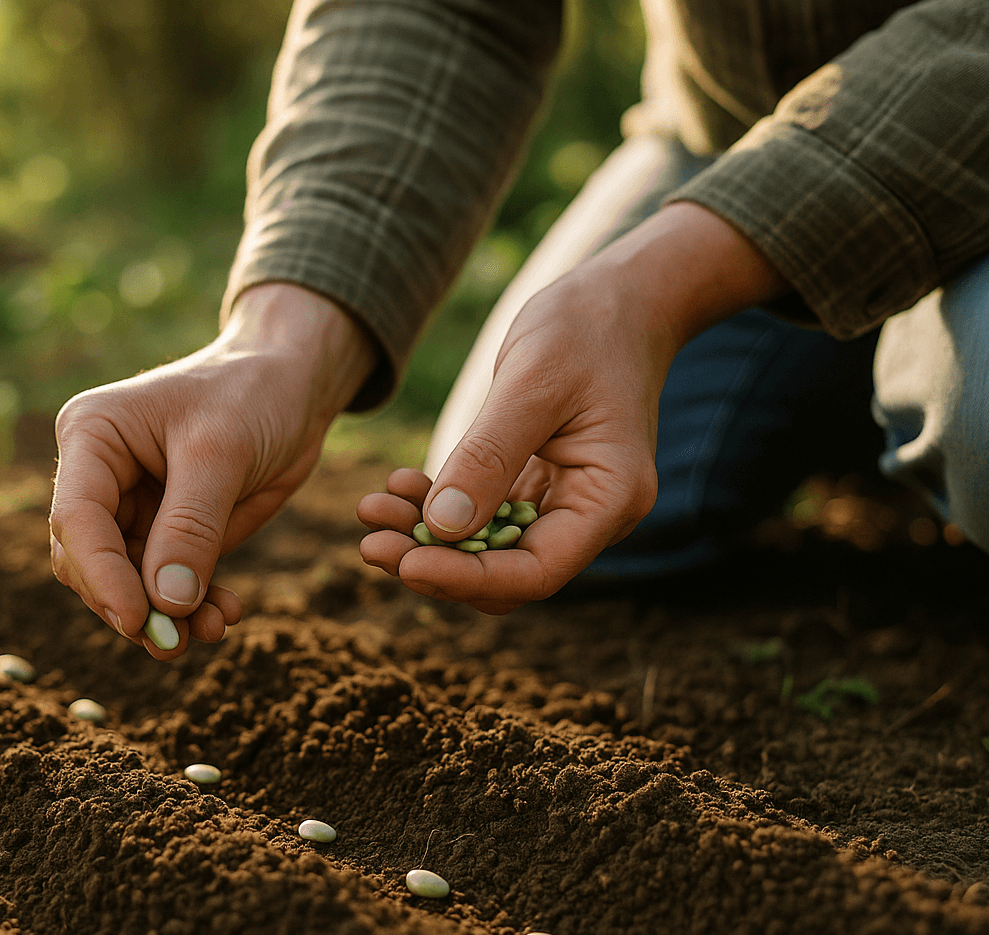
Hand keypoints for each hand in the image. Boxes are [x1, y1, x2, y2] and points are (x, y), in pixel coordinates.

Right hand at [50, 283, 375, 657]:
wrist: (296, 385)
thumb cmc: (252, 393)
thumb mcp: (222, 452)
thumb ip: (191, 526)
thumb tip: (166, 603)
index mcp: (91, 436)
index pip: (78, 519)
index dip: (102, 576)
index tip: (138, 620)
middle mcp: (99, 475)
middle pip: (90, 561)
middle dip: (131, 605)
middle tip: (176, 641)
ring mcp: (132, 507)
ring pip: (127, 583)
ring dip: (164, 615)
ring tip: (212, 630)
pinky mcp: (168, 532)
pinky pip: (165, 584)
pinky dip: (190, 607)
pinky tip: (226, 614)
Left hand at [358, 202, 787, 612]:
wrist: (618, 300)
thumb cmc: (586, 329)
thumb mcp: (532, 382)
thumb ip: (489, 455)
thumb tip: (443, 526)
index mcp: (609, 500)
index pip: (536, 571)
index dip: (467, 579)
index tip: (405, 564)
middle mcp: (589, 515)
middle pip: (506, 571)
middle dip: (437, 562)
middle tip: (370, 542)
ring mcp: (562, 503)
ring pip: (487, 548)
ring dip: (427, 537)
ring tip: (371, 509)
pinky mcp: (535, 486)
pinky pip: (482, 515)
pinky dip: (440, 507)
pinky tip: (397, 487)